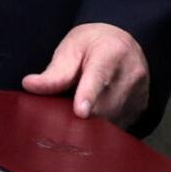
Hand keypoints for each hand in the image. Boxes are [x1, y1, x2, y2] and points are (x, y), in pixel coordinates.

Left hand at [21, 23, 149, 126]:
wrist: (126, 45)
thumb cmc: (95, 44)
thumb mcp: (72, 47)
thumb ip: (54, 71)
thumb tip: (30, 85)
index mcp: (111, 52)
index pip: (99, 76)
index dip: (88, 95)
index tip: (80, 112)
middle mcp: (131, 74)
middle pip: (103, 105)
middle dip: (80, 115)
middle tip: (63, 110)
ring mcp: (138, 94)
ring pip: (109, 120)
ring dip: (90, 122)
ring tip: (80, 106)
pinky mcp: (140, 110)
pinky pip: (117, 127)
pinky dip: (101, 126)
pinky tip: (94, 113)